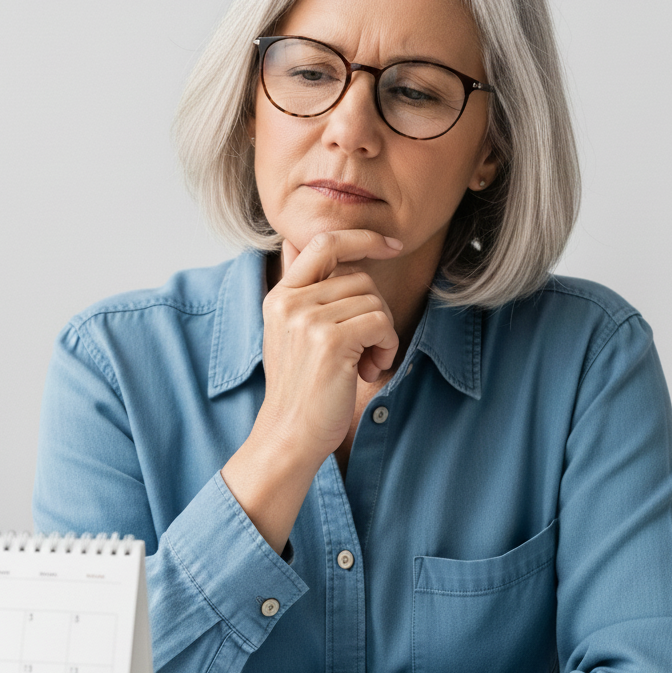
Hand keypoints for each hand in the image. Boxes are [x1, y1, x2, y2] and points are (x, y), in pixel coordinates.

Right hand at [220, 229, 399, 552]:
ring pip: (374, 300)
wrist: (289, 435)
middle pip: (359, 277)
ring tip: (363, 363)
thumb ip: (302, 291)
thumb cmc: (301, 389)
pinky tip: (368, 370)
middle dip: (375, 311)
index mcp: (279, 296)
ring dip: (382, 333)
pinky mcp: (330, 340)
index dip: (362, 237)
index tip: (391, 245)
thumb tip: (298, 245)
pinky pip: (380, 321)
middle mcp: (289, 301)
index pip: (324, 242)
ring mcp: (308, 319)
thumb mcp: (291, 333)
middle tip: (364, 348)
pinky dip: (386, 346)